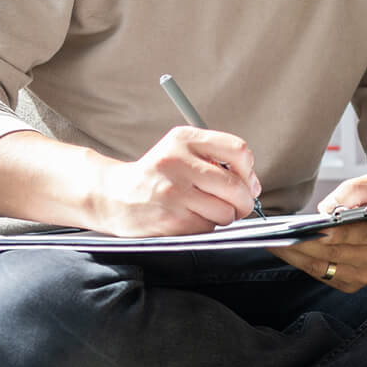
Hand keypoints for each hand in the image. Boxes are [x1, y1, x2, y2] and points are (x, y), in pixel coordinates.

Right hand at [96, 126, 261, 235]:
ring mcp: (173, 192)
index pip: (238, 150)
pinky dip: (207, 226)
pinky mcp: (171, 218)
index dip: (249, 170)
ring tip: (207, 209)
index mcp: (184, 139)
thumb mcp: (181, 151)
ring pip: (226, 211)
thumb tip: (253, 185)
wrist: (112, 197)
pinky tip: (191, 218)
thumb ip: (218, 160)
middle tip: (238, 204)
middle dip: (244, 201)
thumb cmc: (156, 176)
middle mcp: (177, 162)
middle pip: (236, 186)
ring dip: (225, 216)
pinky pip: (209, 227)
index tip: (245, 180)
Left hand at [267, 173, 366, 292]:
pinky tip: (286, 250)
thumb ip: (354, 191)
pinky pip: (319, 274)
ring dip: (294, 255)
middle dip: (301, 243)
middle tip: (276, 233)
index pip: (353, 234)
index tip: (303, 227)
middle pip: (331, 252)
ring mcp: (362, 275)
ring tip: (273, 241)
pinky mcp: (350, 284)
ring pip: (321, 267)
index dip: (327, 232)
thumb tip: (326, 209)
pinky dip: (300, 262)